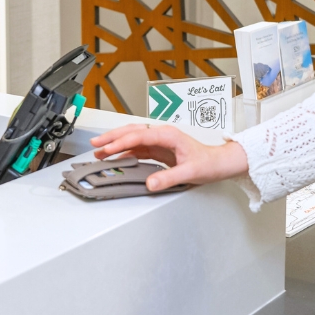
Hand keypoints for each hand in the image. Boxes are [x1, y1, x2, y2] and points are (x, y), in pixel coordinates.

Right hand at [89, 124, 248, 191]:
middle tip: (95, 144)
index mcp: (168, 135)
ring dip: (116, 143)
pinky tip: (116, 157)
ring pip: (133, 138)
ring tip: (100, 150)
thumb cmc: (208, 163)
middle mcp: (162, 135)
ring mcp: (159, 141)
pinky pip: (137, 148)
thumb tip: (150, 183)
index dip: (121, 142)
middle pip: (132, 132)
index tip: (107, 149)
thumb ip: (169, 178)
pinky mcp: (159, 149)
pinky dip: (124, 151)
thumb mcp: (190, 172)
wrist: (218, 163)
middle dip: (112, 137)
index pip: (139, 136)